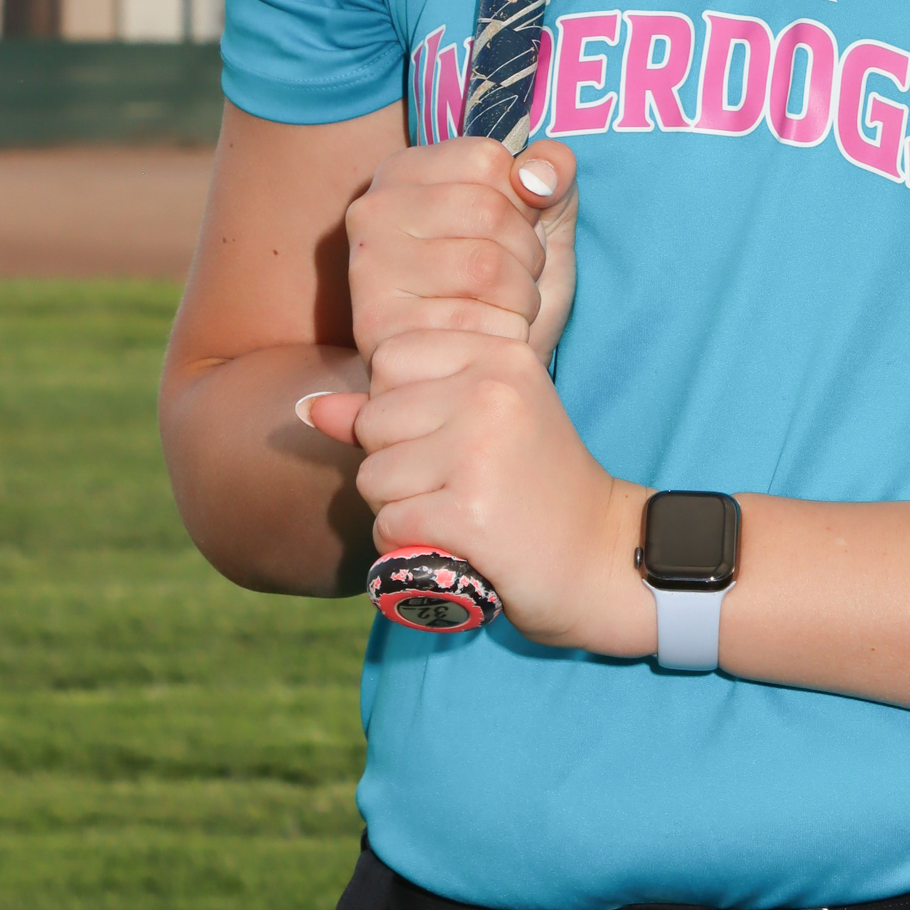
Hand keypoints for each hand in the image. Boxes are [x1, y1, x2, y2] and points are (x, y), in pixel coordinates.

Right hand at [302, 136, 577, 444]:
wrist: (478, 371)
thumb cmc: (507, 286)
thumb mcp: (544, 217)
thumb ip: (553, 172)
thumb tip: (540, 176)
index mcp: (407, 170)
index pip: (489, 159)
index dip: (524, 200)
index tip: (510, 228)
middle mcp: (374, 209)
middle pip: (489, 211)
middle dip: (526, 253)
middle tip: (511, 278)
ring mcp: (369, 267)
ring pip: (484, 266)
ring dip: (519, 296)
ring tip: (502, 307)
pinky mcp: (375, 323)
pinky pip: (470, 320)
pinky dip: (499, 334)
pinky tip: (483, 338)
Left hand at [350, 330, 650, 654]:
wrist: (600, 557)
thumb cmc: (532, 485)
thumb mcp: (475, 423)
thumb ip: (391, 408)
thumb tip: (309, 407)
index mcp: (499, 352)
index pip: (387, 358)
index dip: (402, 408)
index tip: (455, 435)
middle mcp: (491, 390)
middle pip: (372, 421)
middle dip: (395, 463)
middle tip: (459, 483)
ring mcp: (480, 450)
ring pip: (372, 478)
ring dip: (399, 509)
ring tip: (458, 512)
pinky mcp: (469, 512)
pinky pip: (388, 526)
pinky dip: (408, 547)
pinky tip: (455, 544)